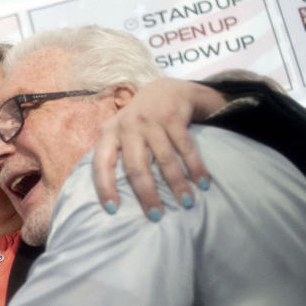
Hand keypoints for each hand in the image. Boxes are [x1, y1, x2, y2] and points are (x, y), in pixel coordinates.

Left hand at [93, 78, 225, 218]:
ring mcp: (151, 119)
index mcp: (108, 133)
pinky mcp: (174, 116)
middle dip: (147, 194)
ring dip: (177, 184)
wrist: (164, 89)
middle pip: (137, 166)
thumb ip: (112, 157)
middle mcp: (128, 125)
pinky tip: (203, 183)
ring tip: (186, 204)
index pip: (102, 164)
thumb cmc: (137, 123)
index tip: (113, 211)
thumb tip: (111, 198)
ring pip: (165, 159)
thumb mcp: (118, 133)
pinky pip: (186, 147)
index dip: (105, 187)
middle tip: (156, 216)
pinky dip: (196, 167)